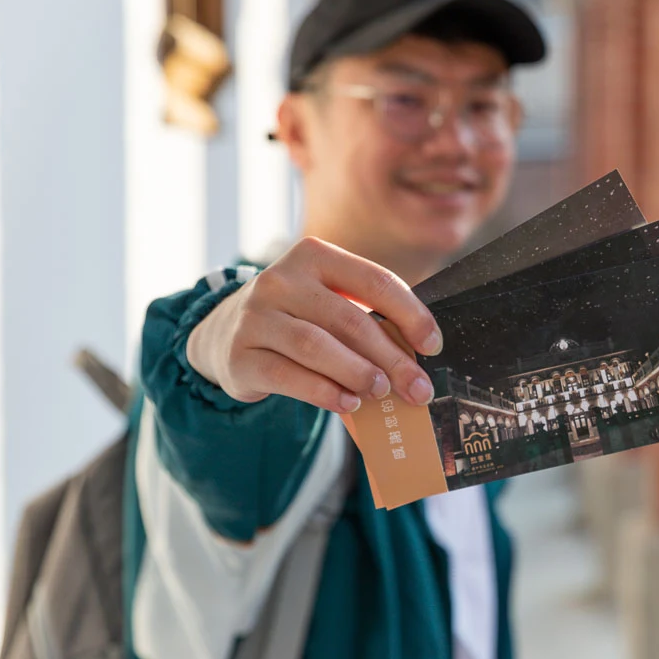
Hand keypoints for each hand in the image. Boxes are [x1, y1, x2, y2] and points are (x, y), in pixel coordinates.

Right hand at [185, 237, 441, 412]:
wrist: (224, 333)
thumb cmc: (298, 318)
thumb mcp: (327, 301)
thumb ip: (365, 318)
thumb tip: (415, 360)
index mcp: (314, 256)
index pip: (374, 281)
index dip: (410, 314)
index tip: (433, 345)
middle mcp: (280, 280)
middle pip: (349, 319)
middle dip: (392, 357)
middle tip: (417, 387)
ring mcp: (255, 317)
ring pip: (317, 346)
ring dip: (358, 373)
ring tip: (382, 392)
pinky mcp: (240, 355)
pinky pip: (289, 376)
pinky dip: (324, 392)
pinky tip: (349, 403)